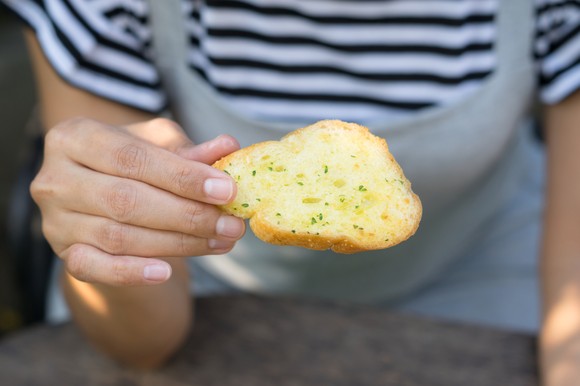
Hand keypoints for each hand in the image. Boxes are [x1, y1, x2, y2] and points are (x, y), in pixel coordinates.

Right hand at [31, 117, 244, 285]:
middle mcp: (56, 178)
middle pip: (126, 200)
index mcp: (76, 137)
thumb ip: (189, 150)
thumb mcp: (159, 146)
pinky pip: (94, 269)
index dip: (182, 176)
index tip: (226, 190)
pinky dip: (131, 272)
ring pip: (120, 237)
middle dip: (187, 215)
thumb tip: (228, 146)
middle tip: (231, 224)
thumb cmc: (134, 164)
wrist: (103, 198)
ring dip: (178, 243)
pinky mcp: (65, 254)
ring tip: (222, 241)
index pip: (132, 158)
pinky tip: (166, 272)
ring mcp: (56, 220)